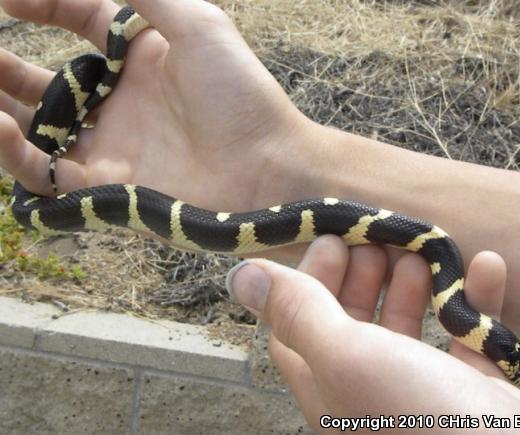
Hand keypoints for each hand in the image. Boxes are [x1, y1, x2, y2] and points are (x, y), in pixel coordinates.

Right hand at [0, 0, 317, 210]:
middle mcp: (122, 103)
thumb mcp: (197, 26)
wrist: (268, 169)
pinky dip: (11, 152)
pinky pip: (44, 173)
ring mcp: (112, 146)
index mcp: (143, 59)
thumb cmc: (241, 97)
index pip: (80, 20)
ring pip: (36, 129)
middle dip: (3, 65)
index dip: (42, 2)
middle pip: (46, 81)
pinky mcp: (107, 187)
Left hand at [226, 236, 519, 432]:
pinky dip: (474, 300)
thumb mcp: (346, 355)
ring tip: (419, 250)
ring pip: (406, 326)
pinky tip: (485, 266)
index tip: (332, 240)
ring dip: (412, 283)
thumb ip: (296, 313)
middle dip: (363, 275)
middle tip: (376, 238)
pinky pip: (467, 335)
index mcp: (327, 385)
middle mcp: (367, 389)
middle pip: (353, 321)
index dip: (308, 280)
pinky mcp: (469, 391)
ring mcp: (419, 390)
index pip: (299, 324)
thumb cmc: (417, 415)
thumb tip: (239, 276)